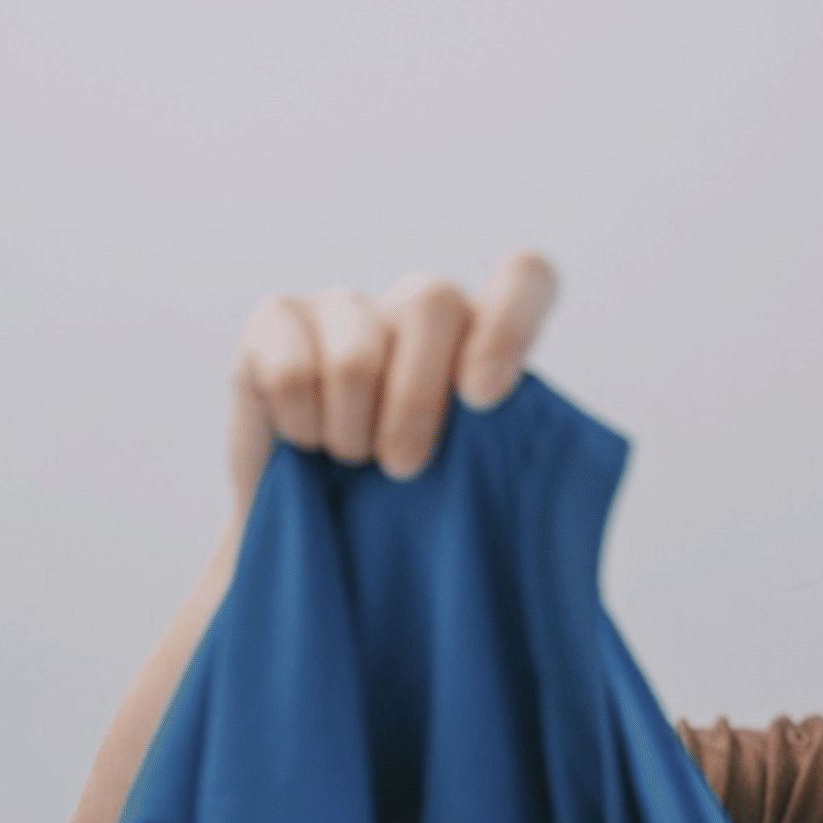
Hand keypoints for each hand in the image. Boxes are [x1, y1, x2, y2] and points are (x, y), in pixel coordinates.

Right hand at [227, 251, 558, 508]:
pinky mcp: (275, 320)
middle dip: (417, 404)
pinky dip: (302, 426)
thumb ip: (512, 478)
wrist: (313, 545)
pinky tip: (305, 442)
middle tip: (405, 470)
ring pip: (358, 352)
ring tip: (350, 459)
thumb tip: (547, 517)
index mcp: (484, 338)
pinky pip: (291, 370)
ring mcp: (345, 306)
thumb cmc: (406, 520)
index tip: (485, 400)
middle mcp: (418, 308)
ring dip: (353, 433)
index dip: (510, 323)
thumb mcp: (474, 506)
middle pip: (433, 300)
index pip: (525, 277)